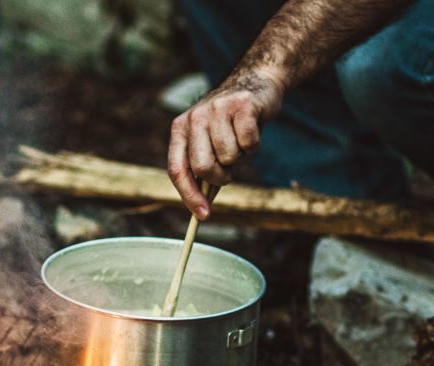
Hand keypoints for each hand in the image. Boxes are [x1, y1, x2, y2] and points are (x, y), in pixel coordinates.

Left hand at [167, 72, 284, 218]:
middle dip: (219, 177)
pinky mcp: (242, 105)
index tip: (202, 215)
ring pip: (229, 157)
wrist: (256, 82)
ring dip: (240, 158)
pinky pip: (249, 144)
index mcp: (180, 129)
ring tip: (240, 141)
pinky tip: (253, 130)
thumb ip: (205, 173)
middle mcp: (195, 118)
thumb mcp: (212, 144)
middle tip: (229, 171)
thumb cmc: (231, 122)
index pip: (177, 169)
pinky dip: (254, 146)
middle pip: (202, 167)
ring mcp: (217, 109)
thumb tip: (201, 209)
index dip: (189, 196)